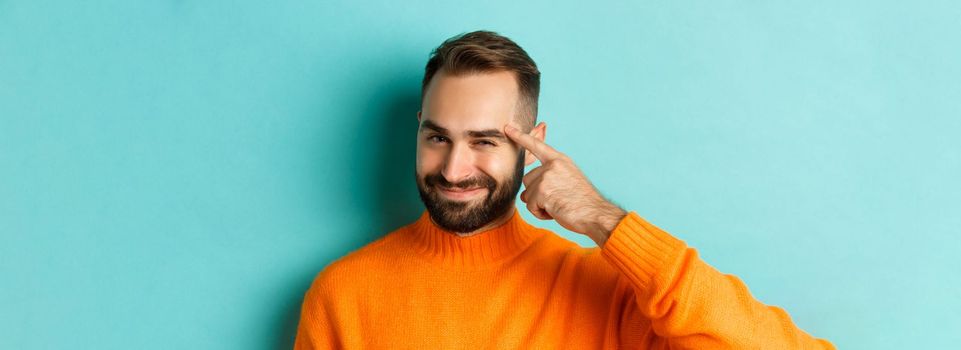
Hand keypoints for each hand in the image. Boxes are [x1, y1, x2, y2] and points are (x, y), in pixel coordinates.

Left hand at [504, 124, 626, 245]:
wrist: (595, 214)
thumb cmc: (583, 202)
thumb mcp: (568, 182)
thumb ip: (548, 180)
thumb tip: (523, 195)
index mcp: (560, 160)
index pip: (537, 145)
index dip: (521, 137)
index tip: (508, 128)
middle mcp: (553, 165)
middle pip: (528, 179)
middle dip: (536, 194)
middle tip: (557, 200)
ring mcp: (547, 176)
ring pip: (527, 194)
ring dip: (538, 205)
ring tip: (557, 206)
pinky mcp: (542, 191)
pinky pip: (530, 206)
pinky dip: (539, 213)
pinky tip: (555, 212)